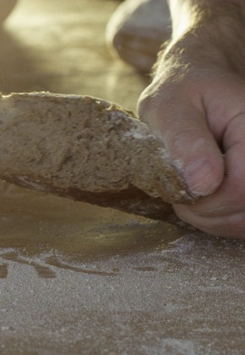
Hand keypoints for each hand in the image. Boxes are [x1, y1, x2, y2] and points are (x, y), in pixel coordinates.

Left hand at [138, 1, 244, 237]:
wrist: (199, 83)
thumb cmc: (182, 91)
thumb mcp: (169, 105)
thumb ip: (185, 140)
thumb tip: (203, 182)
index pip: (243, 186)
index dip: (208, 200)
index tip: (179, 189)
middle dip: (205, 212)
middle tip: (178, 190)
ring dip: (212, 218)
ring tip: (189, 191)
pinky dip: (221, 219)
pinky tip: (204, 199)